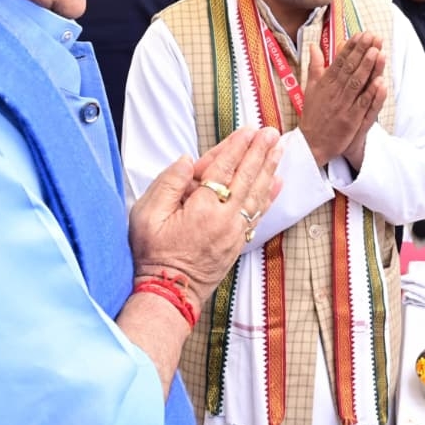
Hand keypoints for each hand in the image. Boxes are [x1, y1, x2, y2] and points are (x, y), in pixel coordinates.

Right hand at [130, 126, 282, 310]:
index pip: (222, 170)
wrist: (168, 294)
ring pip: (256, 194)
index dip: (235, 148)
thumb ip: (167, 184)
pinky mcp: (238, 242)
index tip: (248, 131)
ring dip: (268, 168)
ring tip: (279, 149)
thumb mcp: (146, 216)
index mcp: (201, 209)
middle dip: (259, 152)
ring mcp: (234, 232)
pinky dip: (269, 196)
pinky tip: (277, 182)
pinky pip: (258, 213)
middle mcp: (224, 219)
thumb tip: (186, 160)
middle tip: (271, 132)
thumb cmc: (153, 255)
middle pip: (246, 178)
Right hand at [298, 32, 385, 167]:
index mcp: (325, 83)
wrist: (310, 143)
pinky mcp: (351, 120)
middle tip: (372, 36)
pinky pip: (363, 104)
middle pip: (350, 68)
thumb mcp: (310, 88)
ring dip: (368, 67)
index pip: (339, 61)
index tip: (361, 34)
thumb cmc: (312, 114)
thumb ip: (315, 66)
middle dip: (362, 51)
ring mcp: (343, 106)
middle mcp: (334, 92)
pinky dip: (371, 93)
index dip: (351, 47)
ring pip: (357, 83)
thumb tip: (313, 46)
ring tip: (377, 51)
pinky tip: (380, 82)